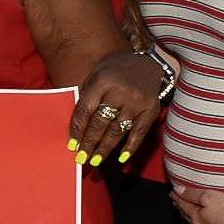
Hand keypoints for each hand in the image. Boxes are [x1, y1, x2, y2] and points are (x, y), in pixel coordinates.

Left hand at [69, 51, 167, 166]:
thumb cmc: (113, 72)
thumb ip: (86, 99)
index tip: (71, 146)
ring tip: (95, 161)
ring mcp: (137, 102)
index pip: (85, 110)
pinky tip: (120, 158)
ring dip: (105, 148)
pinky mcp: (152, 109)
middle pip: (101, 123)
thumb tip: (77, 129)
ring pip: (118, 131)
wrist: (145, 62)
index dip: (77, 130)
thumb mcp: (94, 77)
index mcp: (102, 82)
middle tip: (81, 158)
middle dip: (89, 143)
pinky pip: (139, 133)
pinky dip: (130, 147)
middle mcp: (120, 92)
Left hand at [171, 186, 223, 223]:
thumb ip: (193, 194)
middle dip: (183, 209)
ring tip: (191, 215)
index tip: (173, 194)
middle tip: (178, 203)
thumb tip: (178, 191)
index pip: (183, 206)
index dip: (177, 198)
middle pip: (189, 218)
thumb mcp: (209, 196)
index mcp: (197, 218)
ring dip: (194, 220)